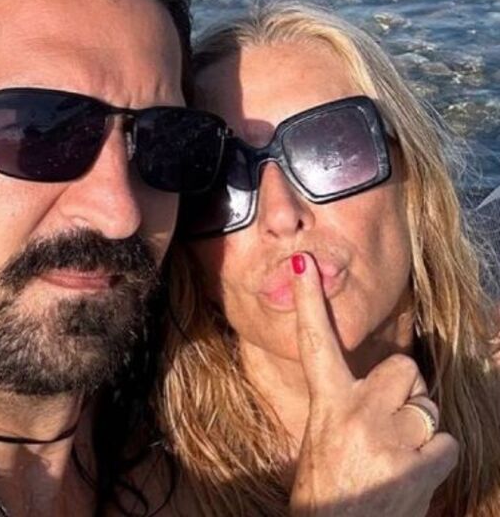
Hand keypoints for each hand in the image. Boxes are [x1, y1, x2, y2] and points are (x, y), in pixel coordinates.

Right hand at [289, 253, 457, 516]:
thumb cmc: (327, 489)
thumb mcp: (322, 438)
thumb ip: (346, 405)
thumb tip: (383, 387)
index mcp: (326, 404)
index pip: (316, 341)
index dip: (311, 300)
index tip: (304, 262)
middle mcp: (356, 412)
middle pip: (405, 368)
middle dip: (405, 390)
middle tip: (389, 421)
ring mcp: (387, 437)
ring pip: (428, 407)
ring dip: (419, 429)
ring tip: (395, 458)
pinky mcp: (417, 465)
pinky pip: (446, 442)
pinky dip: (435, 458)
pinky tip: (410, 477)